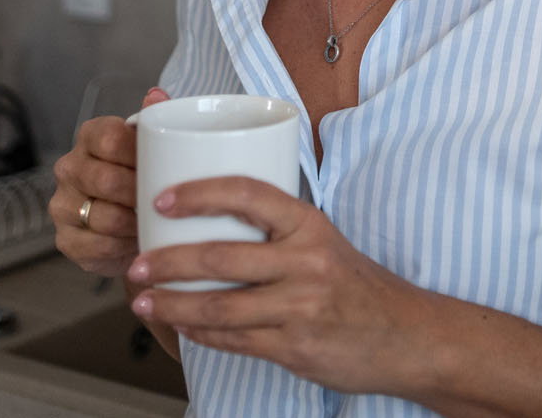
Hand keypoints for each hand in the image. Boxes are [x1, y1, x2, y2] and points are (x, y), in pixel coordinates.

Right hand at [49, 86, 168, 278]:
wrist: (131, 222)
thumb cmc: (143, 177)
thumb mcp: (153, 147)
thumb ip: (156, 119)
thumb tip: (156, 96)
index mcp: (90, 136)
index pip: (111, 140)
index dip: (141, 156)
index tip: (165, 167)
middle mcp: (69, 168)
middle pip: (107, 180)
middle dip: (142, 194)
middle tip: (167, 201)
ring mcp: (62, 205)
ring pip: (105, 216)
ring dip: (137, 223)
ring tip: (158, 223)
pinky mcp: (66, 240)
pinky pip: (98, 246)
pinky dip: (125, 247)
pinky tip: (140, 241)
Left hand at [125, 177, 434, 395]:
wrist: (406, 336)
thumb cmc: (357, 285)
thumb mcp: (324, 240)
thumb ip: (277, 228)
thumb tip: (212, 213)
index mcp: (308, 224)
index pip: (245, 194)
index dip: (198, 194)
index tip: (162, 200)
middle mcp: (304, 262)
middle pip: (218, 257)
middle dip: (166, 262)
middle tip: (135, 264)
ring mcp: (299, 308)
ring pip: (217, 306)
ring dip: (171, 305)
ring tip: (142, 300)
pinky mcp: (294, 347)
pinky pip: (232, 339)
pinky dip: (199, 332)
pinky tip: (180, 325)